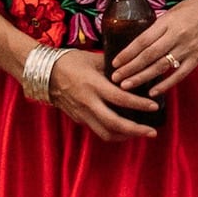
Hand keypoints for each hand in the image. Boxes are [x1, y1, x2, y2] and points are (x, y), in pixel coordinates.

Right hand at [36, 49, 162, 142]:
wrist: (43, 73)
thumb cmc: (69, 61)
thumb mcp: (93, 59)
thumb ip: (113, 67)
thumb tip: (134, 69)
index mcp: (93, 85)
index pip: (121, 99)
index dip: (139, 105)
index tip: (154, 107)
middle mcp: (88, 103)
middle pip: (115, 124)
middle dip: (136, 131)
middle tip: (152, 132)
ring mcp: (82, 114)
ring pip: (106, 133)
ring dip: (125, 136)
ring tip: (139, 134)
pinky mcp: (77, 119)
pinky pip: (97, 130)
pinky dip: (112, 132)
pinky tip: (123, 129)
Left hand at [112, 0, 197, 94]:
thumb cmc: (193, 9)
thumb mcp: (171, 13)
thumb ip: (156, 28)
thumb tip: (136, 45)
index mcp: (167, 22)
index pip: (143, 40)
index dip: (127, 53)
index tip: (114, 63)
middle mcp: (176, 36)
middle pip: (149, 56)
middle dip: (130, 68)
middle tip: (115, 78)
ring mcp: (187, 49)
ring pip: (161, 67)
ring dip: (142, 78)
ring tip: (126, 86)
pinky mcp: (197, 59)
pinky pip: (179, 74)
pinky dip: (165, 84)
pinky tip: (152, 92)